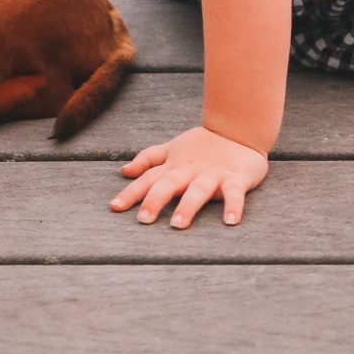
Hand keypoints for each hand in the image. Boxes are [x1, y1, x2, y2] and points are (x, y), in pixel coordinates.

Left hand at [110, 125, 268, 228]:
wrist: (239, 128)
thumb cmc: (203, 145)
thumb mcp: (172, 149)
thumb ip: (148, 160)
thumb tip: (124, 171)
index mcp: (174, 166)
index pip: (148, 179)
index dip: (131, 192)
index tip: (114, 207)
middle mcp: (190, 171)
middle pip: (169, 184)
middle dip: (155, 200)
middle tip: (143, 219)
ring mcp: (213, 174)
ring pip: (198, 190)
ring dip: (188, 206)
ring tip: (177, 224)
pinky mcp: (236, 178)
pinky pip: (234, 193)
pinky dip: (233, 206)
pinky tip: (230, 222)